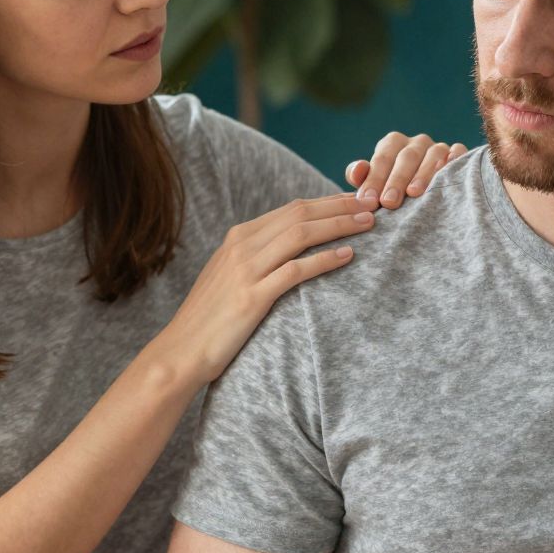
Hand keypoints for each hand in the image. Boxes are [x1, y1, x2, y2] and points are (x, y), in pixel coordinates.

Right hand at [154, 195, 375, 382]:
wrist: (181, 351)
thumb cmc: (211, 319)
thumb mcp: (230, 277)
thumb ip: (256, 259)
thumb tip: (289, 252)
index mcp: (238, 237)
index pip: (291, 209)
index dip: (327, 202)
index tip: (355, 200)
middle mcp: (242, 245)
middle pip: (300, 214)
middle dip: (339, 207)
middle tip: (372, 205)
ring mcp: (246, 269)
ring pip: (301, 234)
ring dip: (338, 225)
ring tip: (367, 223)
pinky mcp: (253, 296)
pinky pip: (295, 271)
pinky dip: (324, 260)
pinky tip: (347, 255)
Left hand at [344, 131, 471, 208]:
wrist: (420, 198)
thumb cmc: (392, 192)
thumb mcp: (374, 185)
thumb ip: (363, 178)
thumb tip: (355, 174)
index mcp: (393, 144)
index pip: (383, 158)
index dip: (375, 179)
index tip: (369, 200)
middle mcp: (417, 143)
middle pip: (407, 156)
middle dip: (397, 180)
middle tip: (389, 202)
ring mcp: (439, 148)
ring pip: (433, 155)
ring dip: (423, 174)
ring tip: (414, 193)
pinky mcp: (458, 155)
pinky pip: (458, 153)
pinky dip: (454, 160)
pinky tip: (448, 172)